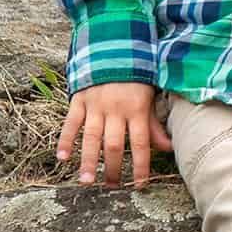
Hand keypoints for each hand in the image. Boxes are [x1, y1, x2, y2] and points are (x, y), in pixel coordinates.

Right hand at [57, 81, 172, 188]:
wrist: (114, 46)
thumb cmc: (135, 76)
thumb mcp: (148, 98)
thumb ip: (154, 125)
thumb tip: (169, 148)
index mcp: (136, 109)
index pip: (140, 143)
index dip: (140, 165)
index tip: (140, 184)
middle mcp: (115, 109)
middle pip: (113, 145)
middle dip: (112, 168)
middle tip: (111, 186)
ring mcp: (95, 104)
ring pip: (91, 137)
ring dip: (88, 161)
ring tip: (87, 181)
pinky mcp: (79, 99)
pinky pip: (71, 122)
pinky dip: (65, 140)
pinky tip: (63, 158)